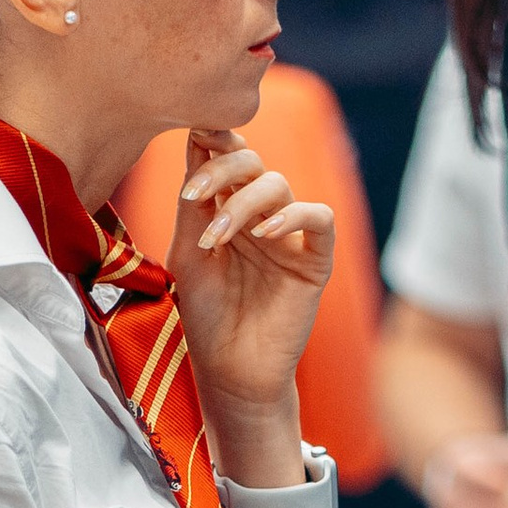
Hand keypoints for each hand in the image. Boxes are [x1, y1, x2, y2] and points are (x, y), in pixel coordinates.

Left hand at [166, 128, 333, 460]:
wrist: (228, 370)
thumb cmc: (205, 314)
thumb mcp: (187, 252)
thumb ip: (194, 202)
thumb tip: (196, 139)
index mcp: (226, 207)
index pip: (226, 154)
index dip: (213, 138)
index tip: (192, 137)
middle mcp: (259, 214)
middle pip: (250, 160)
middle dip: (221, 169)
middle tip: (193, 197)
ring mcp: (288, 235)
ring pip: (277, 185)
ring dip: (242, 204)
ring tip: (216, 239)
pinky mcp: (314, 259)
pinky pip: (320, 219)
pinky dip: (294, 216)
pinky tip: (265, 235)